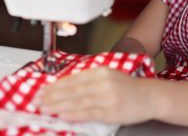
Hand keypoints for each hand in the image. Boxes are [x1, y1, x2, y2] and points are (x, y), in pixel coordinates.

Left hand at [40, 67, 154, 124]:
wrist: (150, 96)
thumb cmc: (128, 89)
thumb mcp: (108, 78)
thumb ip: (88, 82)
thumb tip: (65, 89)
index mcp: (100, 72)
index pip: (72, 79)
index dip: (55, 86)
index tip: (42, 90)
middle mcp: (103, 82)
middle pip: (72, 89)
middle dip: (52, 96)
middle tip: (37, 100)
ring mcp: (107, 96)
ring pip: (77, 101)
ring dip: (58, 105)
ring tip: (45, 108)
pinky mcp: (111, 110)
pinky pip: (88, 112)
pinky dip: (73, 113)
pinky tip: (63, 114)